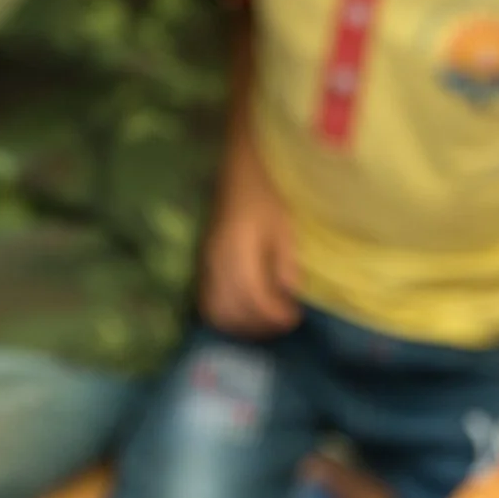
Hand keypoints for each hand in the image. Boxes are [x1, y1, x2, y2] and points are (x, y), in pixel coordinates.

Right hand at [199, 152, 300, 336]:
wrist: (236, 172)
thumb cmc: (265, 194)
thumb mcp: (284, 226)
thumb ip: (286, 262)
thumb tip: (290, 294)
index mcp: (238, 250)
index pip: (254, 298)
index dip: (276, 314)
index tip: (296, 315)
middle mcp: (216, 262)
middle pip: (233, 312)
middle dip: (261, 324)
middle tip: (284, 321)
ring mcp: (206, 266)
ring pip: (218, 313)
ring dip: (243, 325)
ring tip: (266, 320)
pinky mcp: (202, 268)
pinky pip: (207, 304)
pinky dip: (228, 317)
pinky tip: (247, 313)